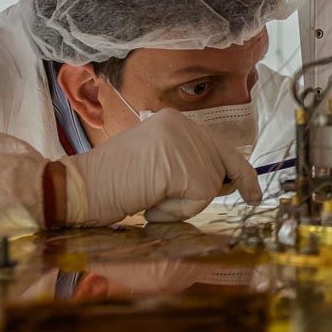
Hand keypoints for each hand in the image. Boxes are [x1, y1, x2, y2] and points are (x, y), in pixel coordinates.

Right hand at [58, 109, 261, 226]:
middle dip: (218, 189)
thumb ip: (185, 165)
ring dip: (184, 204)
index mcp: (173, 121)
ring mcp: (182, 141)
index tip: (254, 192)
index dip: (240, 171)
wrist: (77, 188)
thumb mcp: (154, 165)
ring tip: (149, 196)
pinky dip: (177, 210)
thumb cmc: (109, 185)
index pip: (218, 146)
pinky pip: (201, 198)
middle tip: (224, 202)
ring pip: (211, 186)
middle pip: (224, 163)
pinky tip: (149, 202)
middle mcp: (181, 124)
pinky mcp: (181, 163)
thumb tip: (221, 181)